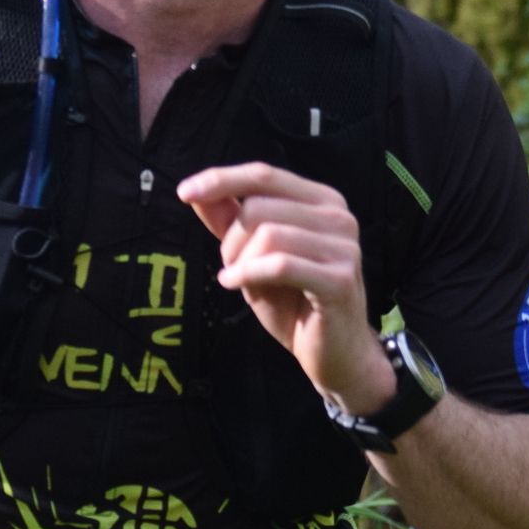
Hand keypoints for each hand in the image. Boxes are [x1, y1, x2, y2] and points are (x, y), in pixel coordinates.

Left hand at [177, 162, 395, 416]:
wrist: (333, 353)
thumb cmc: (294, 302)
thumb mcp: (253, 256)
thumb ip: (229, 222)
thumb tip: (196, 193)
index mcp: (321, 201)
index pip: (264, 175)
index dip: (222, 179)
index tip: (184, 191)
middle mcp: (338, 216)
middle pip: (259, 206)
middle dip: (231, 239)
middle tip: (231, 266)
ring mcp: (344, 247)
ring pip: (268, 234)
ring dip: (240, 261)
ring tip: (237, 278)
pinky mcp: (340, 279)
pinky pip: (280, 265)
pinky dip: (248, 274)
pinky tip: (234, 284)